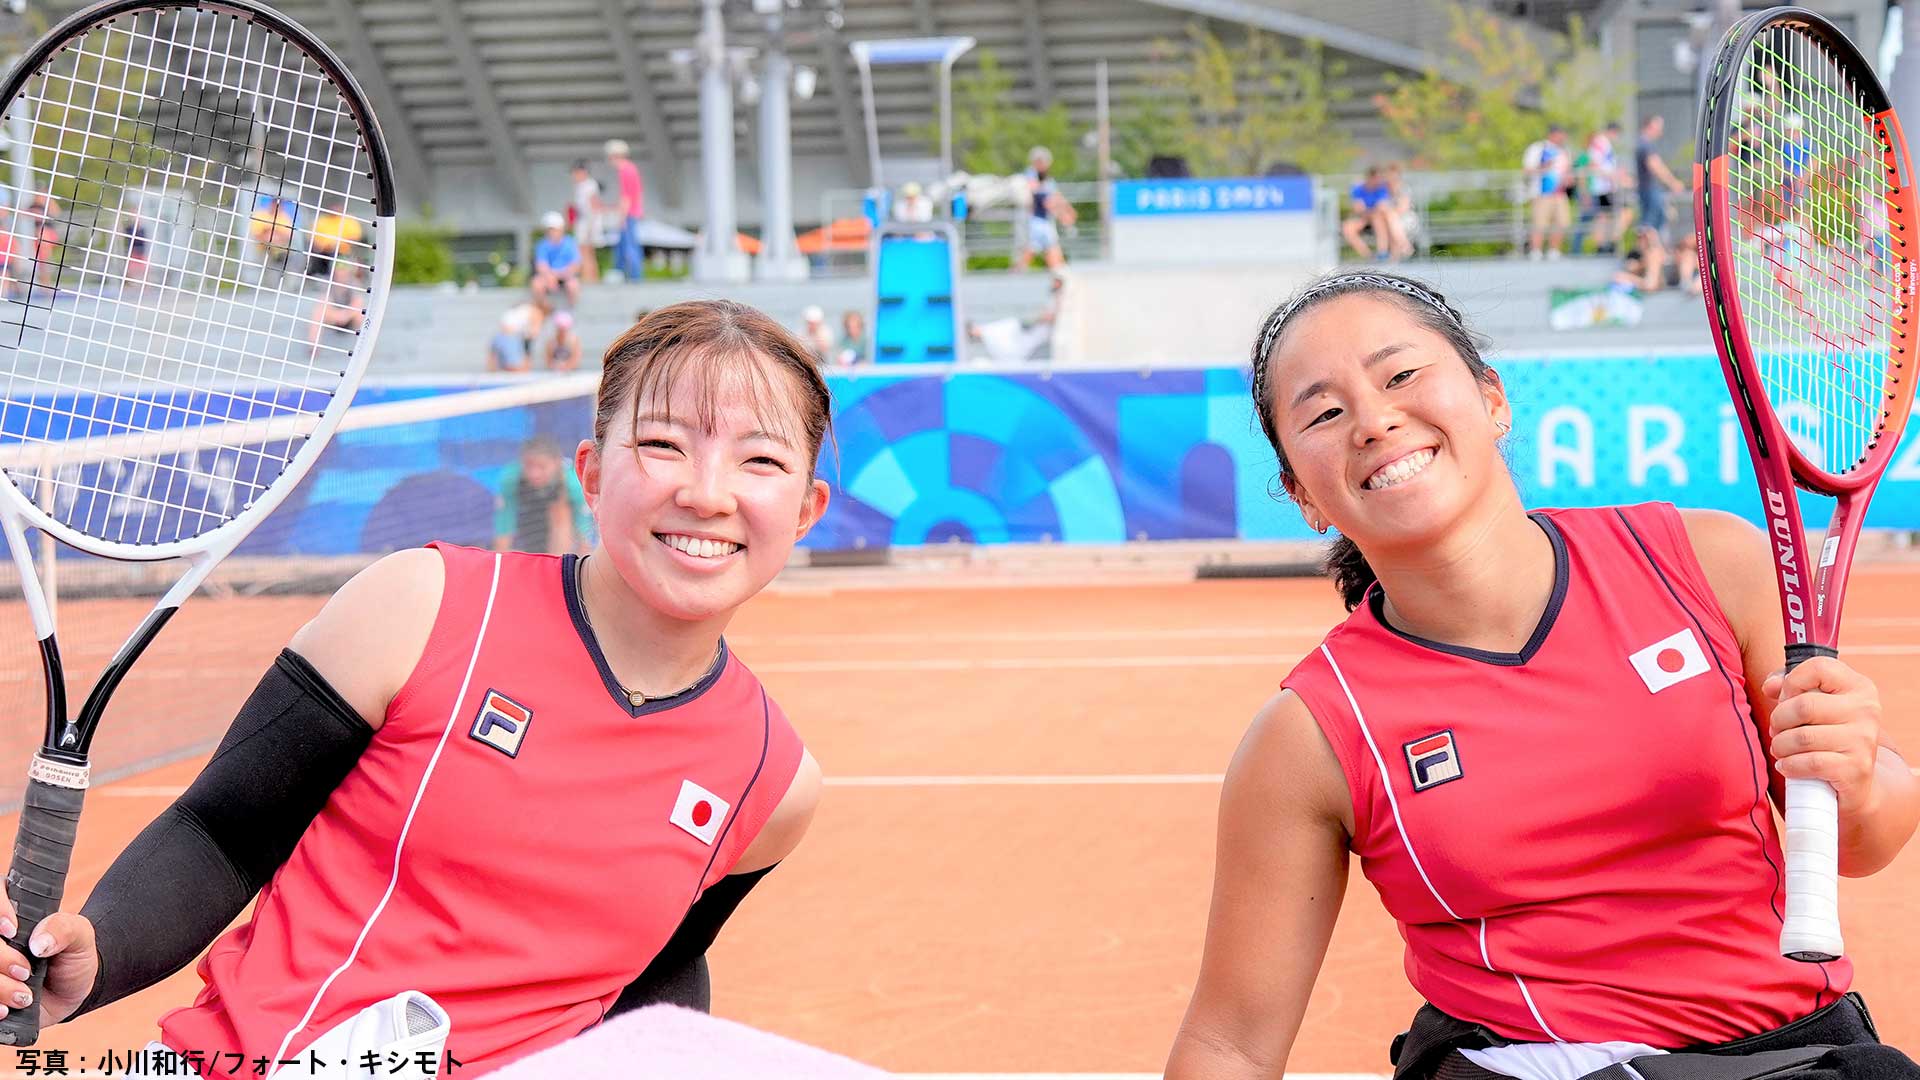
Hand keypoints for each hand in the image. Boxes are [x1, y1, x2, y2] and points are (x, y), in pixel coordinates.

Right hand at [0, 893, 98, 1028]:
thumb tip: (39, 942)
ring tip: (25, 997)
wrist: (70, 995)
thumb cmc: (72, 957)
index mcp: (9, 911)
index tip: (12, 930)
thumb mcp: (81, 937)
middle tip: (25, 972)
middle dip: (1, 958)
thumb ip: (65, 929)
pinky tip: (5, 1011)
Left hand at [1762, 656, 1883, 815]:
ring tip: (1781, 748)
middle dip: (1778, 720)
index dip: (1792, 682)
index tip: (1786, 698)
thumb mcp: (1815, 703)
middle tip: (1777, 730)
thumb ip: (1790, 686)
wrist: (1856, 780)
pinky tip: (1787, 766)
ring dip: (1780, 745)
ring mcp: (1863, 740)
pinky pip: (1809, 762)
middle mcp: (1866, 710)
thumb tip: (1771, 686)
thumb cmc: (1827, 734)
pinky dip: (1789, 765)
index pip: (1819, 668)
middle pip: (1803, 706)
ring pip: (1802, 737)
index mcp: (1859, 687)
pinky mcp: (1857, 768)